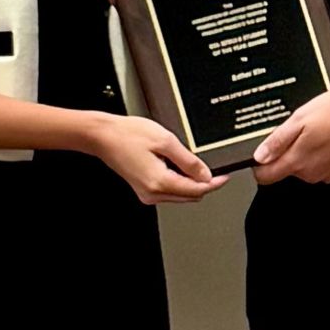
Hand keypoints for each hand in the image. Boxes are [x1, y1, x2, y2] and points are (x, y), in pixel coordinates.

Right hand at [92, 114, 228, 203]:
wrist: (103, 136)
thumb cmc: (129, 134)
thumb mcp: (165, 140)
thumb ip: (188, 160)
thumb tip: (205, 174)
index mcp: (159, 183)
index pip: (196, 190)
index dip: (214, 183)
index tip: (225, 175)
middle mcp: (153, 193)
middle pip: (189, 196)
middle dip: (205, 184)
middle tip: (217, 169)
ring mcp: (146, 193)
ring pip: (179, 194)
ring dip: (192, 183)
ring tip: (198, 165)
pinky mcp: (143, 188)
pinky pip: (168, 190)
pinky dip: (179, 181)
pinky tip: (181, 167)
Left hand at [252, 90, 329, 184]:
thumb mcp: (301, 117)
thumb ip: (278, 140)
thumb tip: (259, 156)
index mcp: (298, 161)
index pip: (266, 177)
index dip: (259, 164)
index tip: (261, 150)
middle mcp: (312, 173)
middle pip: (286, 169)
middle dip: (286, 151)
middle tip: (296, 127)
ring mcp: (328, 173)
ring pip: (304, 166)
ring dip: (305, 149)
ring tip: (316, 126)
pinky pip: (322, 163)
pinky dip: (321, 151)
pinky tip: (329, 133)